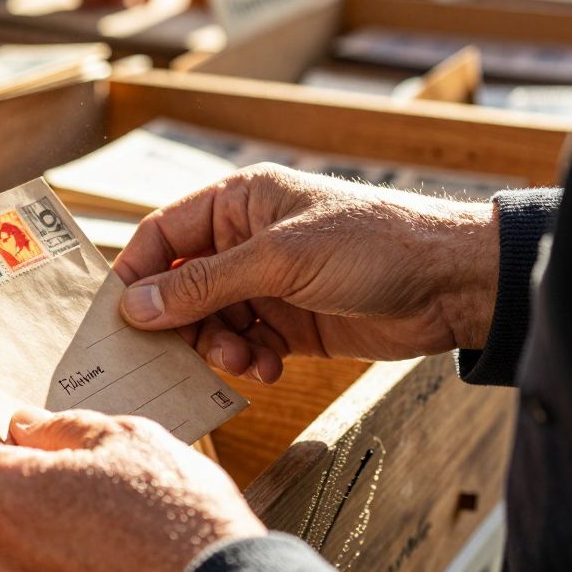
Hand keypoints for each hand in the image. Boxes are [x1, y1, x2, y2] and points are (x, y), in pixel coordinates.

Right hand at [115, 164, 499, 383]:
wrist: (452, 285)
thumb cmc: (372, 244)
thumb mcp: (280, 259)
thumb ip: (204, 284)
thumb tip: (135, 306)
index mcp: (238, 203)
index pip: (163, 235)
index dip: (137, 273)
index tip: (119, 316)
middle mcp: (245, 242)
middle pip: (179, 286)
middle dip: (179, 322)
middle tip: (177, 353)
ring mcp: (266, 285)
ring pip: (209, 323)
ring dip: (217, 347)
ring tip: (244, 361)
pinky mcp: (289, 325)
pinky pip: (244, 346)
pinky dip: (249, 361)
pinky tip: (270, 368)